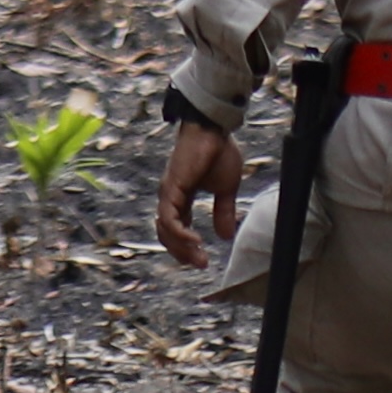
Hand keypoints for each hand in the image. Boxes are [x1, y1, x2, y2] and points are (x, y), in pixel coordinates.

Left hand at [155, 118, 241, 267]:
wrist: (213, 129)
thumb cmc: (218, 152)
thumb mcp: (226, 189)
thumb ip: (223, 212)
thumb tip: (225, 236)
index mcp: (180, 197)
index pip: (176, 229)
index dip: (186, 247)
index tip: (203, 260)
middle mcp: (170, 197)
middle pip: (166, 234)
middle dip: (182, 253)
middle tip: (201, 263)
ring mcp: (168, 193)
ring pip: (165, 229)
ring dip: (181, 247)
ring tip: (199, 257)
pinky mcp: (171, 189)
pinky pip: (169, 219)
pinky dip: (180, 234)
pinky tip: (196, 241)